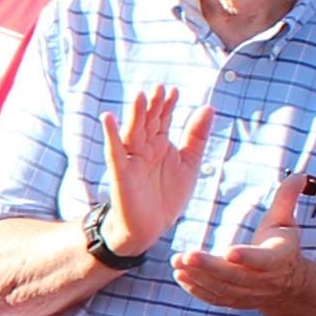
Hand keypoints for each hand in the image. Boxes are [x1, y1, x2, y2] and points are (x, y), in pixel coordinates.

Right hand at [99, 79, 211, 257]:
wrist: (152, 227)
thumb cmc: (168, 195)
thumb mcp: (189, 162)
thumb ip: (196, 136)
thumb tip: (207, 107)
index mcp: (160, 144)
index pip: (163, 119)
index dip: (168, 105)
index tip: (174, 90)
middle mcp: (144, 148)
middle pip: (148, 122)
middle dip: (153, 106)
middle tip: (159, 87)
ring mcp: (131, 159)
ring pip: (132, 132)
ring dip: (135, 115)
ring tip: (140, 96)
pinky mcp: (121, 173)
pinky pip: (114, 152)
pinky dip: (111, 135)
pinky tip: (108, 118)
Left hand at [170, 172, 315, 314]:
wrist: (287, 282)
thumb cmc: (282, 244)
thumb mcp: (285, 221)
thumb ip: (286, 199)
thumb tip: (299, 175)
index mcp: (277, 258)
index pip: (262, 260)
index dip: (247, 257)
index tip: (228, 251)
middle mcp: (263, 279)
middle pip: (235, 276)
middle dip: (209, 267)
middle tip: (186, 256)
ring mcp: (248, 293)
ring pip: (222, 289)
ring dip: (197, 277)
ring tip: (176, 262)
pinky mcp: (235, 300)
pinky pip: (215, 298)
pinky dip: (196, 289)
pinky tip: (180, 275)